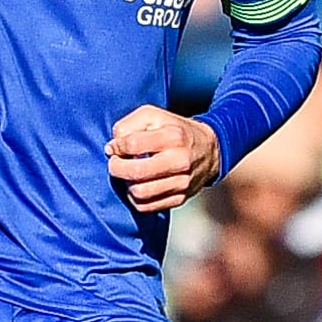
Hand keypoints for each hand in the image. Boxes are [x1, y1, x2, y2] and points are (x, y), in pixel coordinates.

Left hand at [107, 106, 222, 212]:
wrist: (209, 150)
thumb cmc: (174, 130)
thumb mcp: (153, 115)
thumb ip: (128, 124)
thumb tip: (112, 147)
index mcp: (172, 136)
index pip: (133, 144)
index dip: (117, 147)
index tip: (115, 147)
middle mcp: (180, 161)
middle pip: (136, 172)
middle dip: (116, 168)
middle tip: (116, 162)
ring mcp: (182, 182)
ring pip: (140, 193)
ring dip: (126, 184)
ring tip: (129, 174)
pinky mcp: (180, 198)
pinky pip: (146, 206)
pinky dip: (135, 198)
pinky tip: (138, 185)